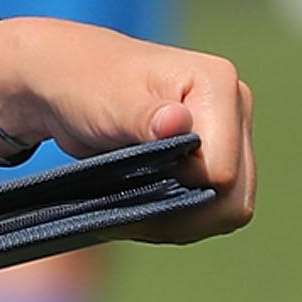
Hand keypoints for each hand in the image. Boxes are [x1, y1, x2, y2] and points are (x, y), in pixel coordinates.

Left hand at [0, 17, 255, 241]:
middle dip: (188, 215)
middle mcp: (234, 107)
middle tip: (136, 209)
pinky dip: (183, 215)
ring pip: (229, 207)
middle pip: (235, 197)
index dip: (182, 187)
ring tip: (139, 206)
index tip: (137, 178)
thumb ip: (144, 116)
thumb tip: (177, 122)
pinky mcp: (214, 156)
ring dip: (185, 220)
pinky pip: (216, 205)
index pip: (222, 170)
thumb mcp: (110, 100)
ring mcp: (228, 134)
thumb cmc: (85, 83)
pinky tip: (148, 203)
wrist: (66, 81)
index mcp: (218, 84)